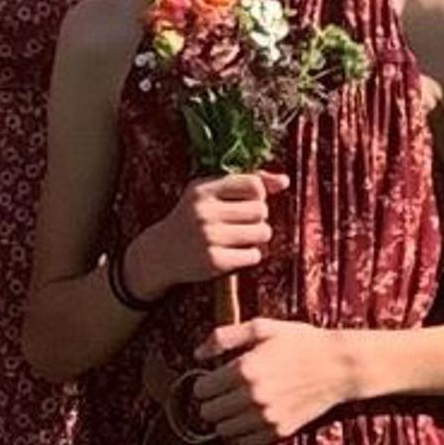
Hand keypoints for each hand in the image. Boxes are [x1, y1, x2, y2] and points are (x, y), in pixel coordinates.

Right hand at [128, 171, 290, 291]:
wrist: (159, 254)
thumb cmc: (192, 219)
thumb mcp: (209, 194)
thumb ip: (246, 183)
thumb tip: (284, 181)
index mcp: (202, 189)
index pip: (253, 185)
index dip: (258, 195)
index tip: (246, 202)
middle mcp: (203, 211)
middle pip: (261, 210)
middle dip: (258, 218)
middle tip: (242, 224)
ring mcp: (208, 237)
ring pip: (262, 233)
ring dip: (257, 237)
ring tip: (241, 239)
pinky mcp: (214, 262)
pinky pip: (254, 255)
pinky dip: (250, 256)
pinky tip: (235, 254)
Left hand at [186, 318, 361, 444]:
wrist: (338, 365)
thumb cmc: (300, 342)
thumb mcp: (263, 328)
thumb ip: (224, 337)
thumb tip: (196, 354)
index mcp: (244, 370)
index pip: (200, 390)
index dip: (203, 383)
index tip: (212, 379)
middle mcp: (252, 397)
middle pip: (208, 413)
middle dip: (211, 402)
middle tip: (223, 393)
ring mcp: (266, 417)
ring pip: (223, 431)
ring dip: (225, 419)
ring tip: (237, 405)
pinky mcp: (279, 431)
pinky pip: (245, 443)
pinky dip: (243, 433)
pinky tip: (252, 416)